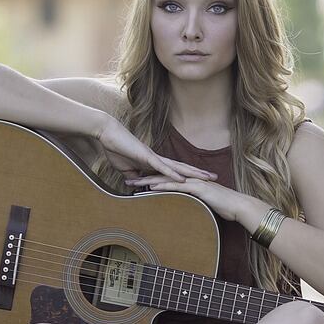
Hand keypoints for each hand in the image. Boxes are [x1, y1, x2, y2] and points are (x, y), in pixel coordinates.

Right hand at [97, 118, 215, 182]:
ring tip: (206, 178)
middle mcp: (158, 159)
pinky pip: (162, 167)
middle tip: (215, 178)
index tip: (203, 181)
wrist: (108, 135)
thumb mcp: (127, 170)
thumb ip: (135, 179)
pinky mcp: (146, 157)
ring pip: (177, 166)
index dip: (190, 175)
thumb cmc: (117, 150)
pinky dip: (172, 173)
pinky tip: (182, 179)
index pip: (176, 170)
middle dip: (199, 173)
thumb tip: (140, 189)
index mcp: (154, 163)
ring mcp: (153, 157)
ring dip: (192, 173)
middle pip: (183, 167)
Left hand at [125, 175, 250, 222]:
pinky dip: (162, 186)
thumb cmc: (225, 206)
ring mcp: (193, 182)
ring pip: (166, 179)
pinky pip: (176, 186)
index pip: (166, 179)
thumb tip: (185, 208)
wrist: (238, 206)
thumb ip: (194, 202)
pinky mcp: (197, 188)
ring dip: (147, 180)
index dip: (150, 179)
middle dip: (143, 177)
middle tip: (127, 179)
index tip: (135, 181)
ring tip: (132, 182)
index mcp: (189, 182)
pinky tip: (150, 187)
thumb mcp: (205, 204)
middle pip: (161, 176)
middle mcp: (189, 179)